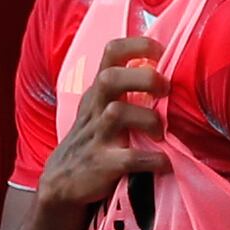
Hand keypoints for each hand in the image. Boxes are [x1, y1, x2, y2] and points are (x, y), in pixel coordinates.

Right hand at [35, 35, 168, 219]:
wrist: (61, 184)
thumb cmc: (92, 139)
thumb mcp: (99, 108)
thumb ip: (125, 90)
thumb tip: (169, 70)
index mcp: (99, 91)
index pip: (111, 52)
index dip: (138, 45)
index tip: (162, 52)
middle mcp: (95, 108)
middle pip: (110, 78)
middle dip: (143, 78)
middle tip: (164, 90)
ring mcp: (96, 136)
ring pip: (117, 114)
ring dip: (148, 120)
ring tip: (161, 133)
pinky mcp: (100, 165)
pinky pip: (129, 159)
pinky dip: (153, 159)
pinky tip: (165, 163)